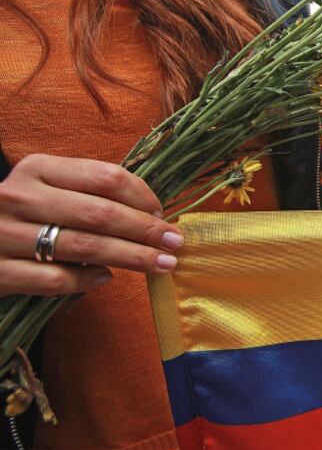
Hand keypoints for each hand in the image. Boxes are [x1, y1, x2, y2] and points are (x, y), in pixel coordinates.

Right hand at [0, 154, 182, 297]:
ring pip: (84, 247)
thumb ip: (88, 193)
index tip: (164, 214)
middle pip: (100, 214)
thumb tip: (152, 213)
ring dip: (131, 257)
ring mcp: (3, 234)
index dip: (143, 197)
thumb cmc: (19, 213)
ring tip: (162, 265)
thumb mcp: (45, 189)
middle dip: (146, 231)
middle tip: (175, 244)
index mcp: (36, 169)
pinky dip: (87, 280)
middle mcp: (19, 197)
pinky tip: (106, 279)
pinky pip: (54, 279)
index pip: (105, 177)